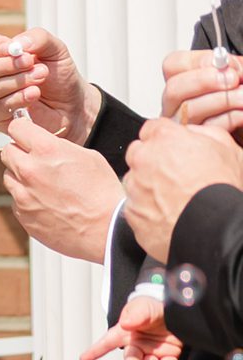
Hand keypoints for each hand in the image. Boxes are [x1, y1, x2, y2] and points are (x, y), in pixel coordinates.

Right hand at [0, 24, 94, 142]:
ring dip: (18, 82)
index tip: (14, 49)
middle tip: (32, 64)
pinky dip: (18, 99)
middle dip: (9, 65)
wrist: (74, 105)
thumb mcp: (56, 49)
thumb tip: (16, 45)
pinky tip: (34, 94)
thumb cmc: (61, 76)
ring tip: (40, 78)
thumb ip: (38, 38)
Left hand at [0, 109, 124, 260]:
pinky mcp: (23, 215)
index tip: (26, 134)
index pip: (16, 127)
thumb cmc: (102, 193)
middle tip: (35, 160)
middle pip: (7, 151)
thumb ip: (58, 146)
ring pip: (9, 177)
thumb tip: (42, 143)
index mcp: (46, 150)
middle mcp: (29, 170)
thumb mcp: (87, 156)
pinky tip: (48, 203)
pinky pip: (16, 200)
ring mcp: (23, 195)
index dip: (23, 130)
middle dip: (19, 152)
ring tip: (45, 185)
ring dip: (21, 177)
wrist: (107, 229)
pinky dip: (27, 199)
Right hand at [79, 291, 181, 359]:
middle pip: (130, 358)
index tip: (83, 359)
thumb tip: (126, 323)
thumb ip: (136, 314)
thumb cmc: (154, 305)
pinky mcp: (168, 354)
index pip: (107, 342)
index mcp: (126, 332)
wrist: (177, 307)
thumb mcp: (143, 306)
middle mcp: (137, 344)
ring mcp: (152, 350)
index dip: (94, 350)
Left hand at [121, 111, 242, 256]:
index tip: (171, 150)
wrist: (216, 231)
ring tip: (175, 200)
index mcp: (165, 139)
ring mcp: (135, 187)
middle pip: (139, 153)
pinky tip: (168, 216)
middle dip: (152, 161)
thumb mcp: (228, 150)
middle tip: (175, 177)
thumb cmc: (224, 192)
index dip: (163, 140)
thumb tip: (191, 132)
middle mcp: (144, 159)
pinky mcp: (132, 213)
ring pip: (134, 181)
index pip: (152, 128)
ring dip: (148, 187)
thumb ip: (204, 133)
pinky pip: (135, 208)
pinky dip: (147, 211)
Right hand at [162, 45, 242, 131]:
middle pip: (174, 90)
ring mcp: (185, 125)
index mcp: (182, 84)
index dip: (198, 61)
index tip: (223, 62)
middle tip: (232, 78)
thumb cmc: (237, 99)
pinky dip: (231, 117)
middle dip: (204, 81)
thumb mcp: (233, 77)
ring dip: (223, 100)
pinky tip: (242, 113)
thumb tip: (228, 63)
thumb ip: (230, 66)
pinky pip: (208, 128)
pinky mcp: (200, 142)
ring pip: (190, 110)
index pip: (173, 65)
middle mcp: (176, 105)